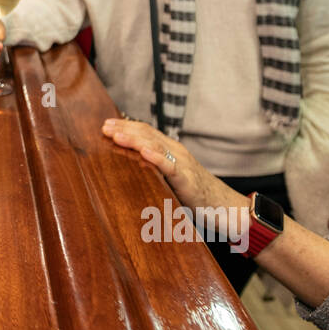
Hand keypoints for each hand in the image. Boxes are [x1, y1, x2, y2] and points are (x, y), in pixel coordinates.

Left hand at [100, 117, 218, 208]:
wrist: (224, 205)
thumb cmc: (196, 193)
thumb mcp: (171, 177)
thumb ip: (155, 169)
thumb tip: (132, 168)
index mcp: (171, 150)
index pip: (146, 131)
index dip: (126, 126)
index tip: (106, 124)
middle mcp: (176, 152)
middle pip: (147, 135)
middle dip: (124, 130)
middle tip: (104, 127)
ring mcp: (182, 163)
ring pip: (156, 146)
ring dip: (134, 140)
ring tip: (117, 136)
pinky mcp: (186, 179)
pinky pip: (170, 166)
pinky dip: (156, 158)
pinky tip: (143, 153)